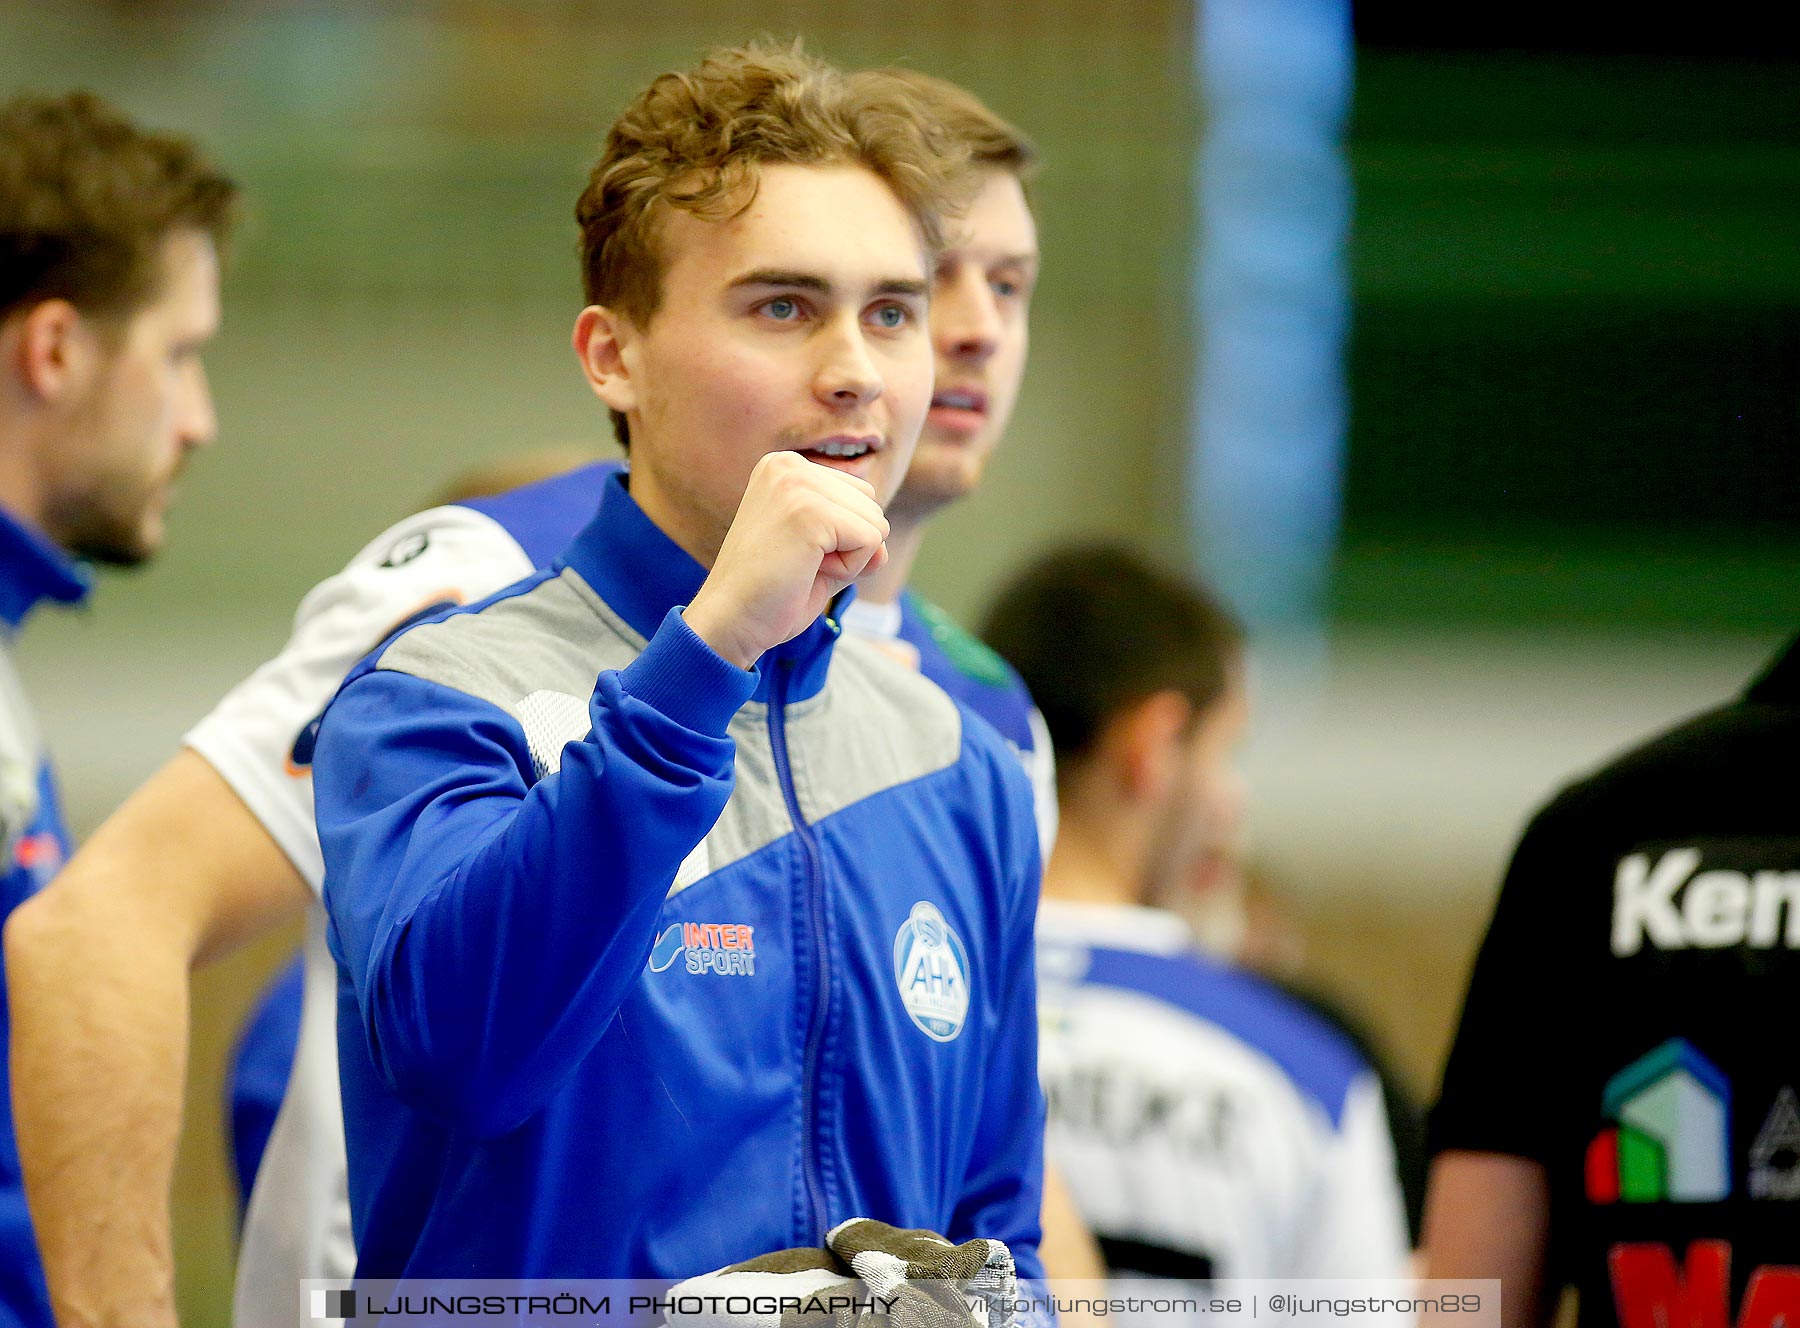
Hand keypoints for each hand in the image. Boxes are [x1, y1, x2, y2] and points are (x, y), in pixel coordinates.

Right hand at [683, 451, 888, 668]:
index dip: (842, 537)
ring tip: (800, 568)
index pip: (859, 494)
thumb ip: (857, 539)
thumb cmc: (770, 593)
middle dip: (849, 546)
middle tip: (799, 565)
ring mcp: (797, 484)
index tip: (796, 553)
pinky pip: (871, 542)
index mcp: (784, 466)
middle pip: (872, 504)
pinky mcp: (809, 511)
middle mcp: (788, 465)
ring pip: (875, 522)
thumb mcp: (821, 553)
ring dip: (849, 559)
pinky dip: (849, 570)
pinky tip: (806, 574)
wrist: (730, 622)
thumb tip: (883, 548)